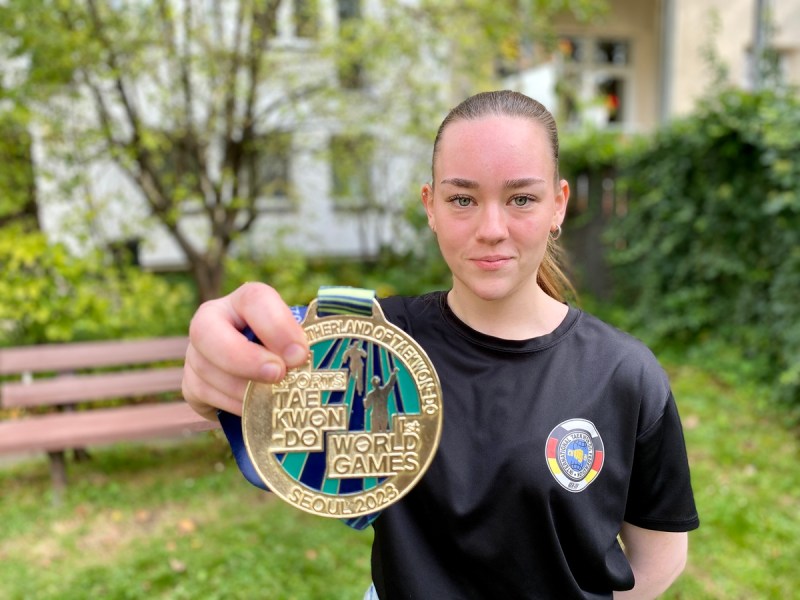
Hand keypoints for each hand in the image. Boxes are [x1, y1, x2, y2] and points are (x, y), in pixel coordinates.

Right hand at [182, 282, 309, 419]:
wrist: (264, 378)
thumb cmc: (289, 354)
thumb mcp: (299, 341)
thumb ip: (309, 342)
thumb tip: (330, 353)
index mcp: (246, 301)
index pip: (255, 299)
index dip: (277, 326)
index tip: (299, 353)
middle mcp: (213, 320)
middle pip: (207, 330)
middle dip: (244, 357)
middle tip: (278, 376)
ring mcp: (197, 352)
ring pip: (206, 368)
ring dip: (241, 388)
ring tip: (271, 400)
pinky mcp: (190, 383)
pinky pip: (202, 394)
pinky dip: (230, 405)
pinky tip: (253, 411)